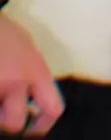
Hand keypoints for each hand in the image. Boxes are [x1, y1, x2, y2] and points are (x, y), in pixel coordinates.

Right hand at [0, 15, 63, 135]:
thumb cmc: (3, 32)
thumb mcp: (27, 49)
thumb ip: (33, 76)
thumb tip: (31, 105)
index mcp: (35, 70)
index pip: (53, 108)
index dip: (42, 125)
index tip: (31, 129)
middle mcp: (16, 81)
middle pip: (14, 122)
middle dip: (8, 119)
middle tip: (3, 106)